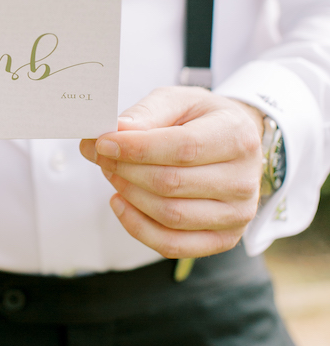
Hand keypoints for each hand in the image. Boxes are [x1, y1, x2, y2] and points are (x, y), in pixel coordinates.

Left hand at [79, 87, 263, 258]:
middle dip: (126, 170)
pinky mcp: (224, 238)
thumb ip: (148, 113)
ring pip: (170, 216)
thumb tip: (115, 132)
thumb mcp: (179, 100)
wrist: (234, 143)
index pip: (183, 148)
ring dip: (129, 195)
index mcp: (238, 137)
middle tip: (100, 155)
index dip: (137, 148)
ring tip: (111, 173)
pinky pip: (173, 244)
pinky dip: (137, 227)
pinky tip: (120, 202)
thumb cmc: (202, 119)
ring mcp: (238, 214)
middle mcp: (245, 180)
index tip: (103, 142)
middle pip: (172, 184)